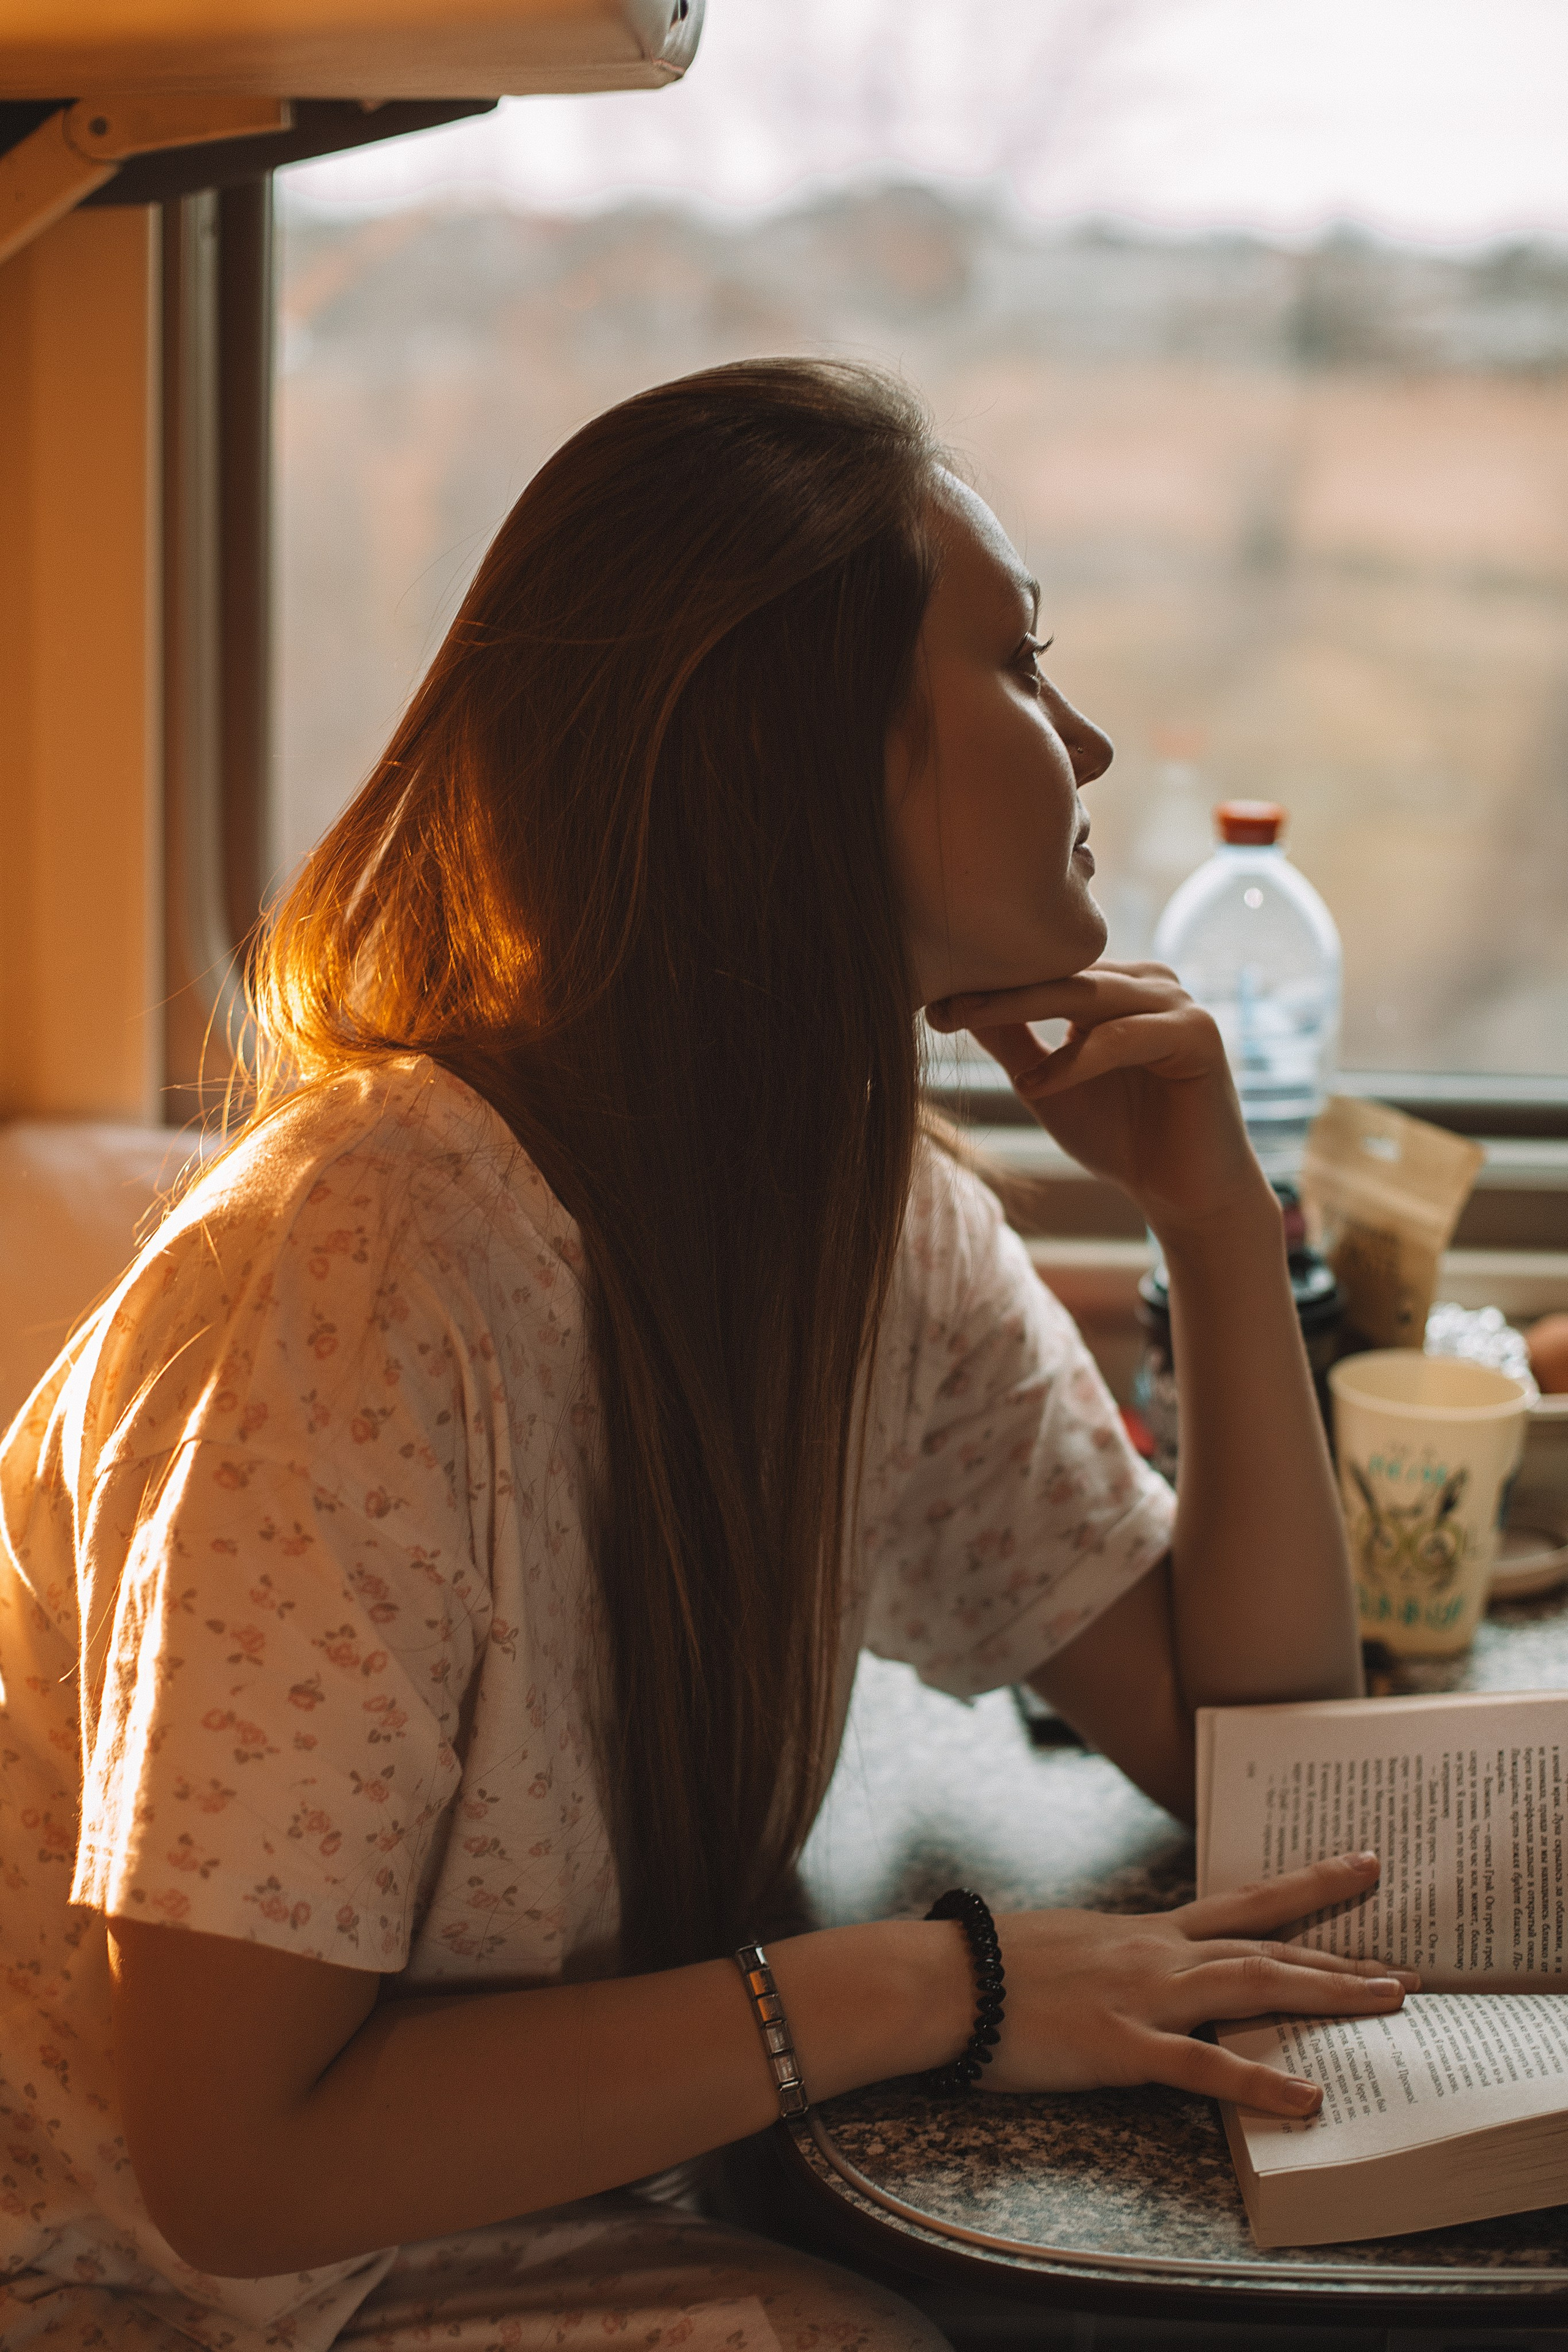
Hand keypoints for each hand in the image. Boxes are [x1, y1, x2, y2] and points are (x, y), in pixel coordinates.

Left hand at [926, 962, 1266, 1238]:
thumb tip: (952, 1004)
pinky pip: (1123, 1038)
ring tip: (964, 1021)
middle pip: (1061, 977)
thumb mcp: (1047, 1083)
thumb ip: (1011, 1042)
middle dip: (996, 990)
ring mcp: (1177, 1004)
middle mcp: (1148, 983)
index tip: (929, 1000)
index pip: (1046, 972)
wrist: (1181, 1193)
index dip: (988, 985)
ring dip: (1021, 1008)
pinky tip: (1036, 1086)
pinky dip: (1077, 1060)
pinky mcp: (1199, 1035)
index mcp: (1116, 985)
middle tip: (939, 1003)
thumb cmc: (1118, 1137)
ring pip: (1088, 996)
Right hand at [983, 1852, 1412, 2115]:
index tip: (1360, 1868)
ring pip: (1252, 1987)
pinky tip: (1304, 2098)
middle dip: (1341, 1955)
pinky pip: (1201, 2068)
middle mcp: (1156, 1953)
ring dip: (1326, 1993)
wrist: (943, 1978)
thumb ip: (1113, 1951)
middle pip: (1266, 1947)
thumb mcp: (1068, 1941)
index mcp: (1145, 1932)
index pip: (1242, 1905)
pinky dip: (1258, 2083)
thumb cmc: (991, 1963)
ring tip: (1388, 2003)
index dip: (1305, 1889)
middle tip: (1407, 1968)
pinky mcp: (1120, 2046)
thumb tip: (1133, 1962)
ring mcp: (1143, 1997)